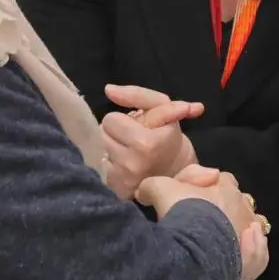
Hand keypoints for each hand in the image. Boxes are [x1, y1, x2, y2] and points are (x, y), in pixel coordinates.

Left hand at [99, 84, 205, 199]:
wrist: (180, 172)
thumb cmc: (170, 136)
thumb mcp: (163, 108)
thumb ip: (138, 95)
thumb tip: (109, 89)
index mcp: (145, 144)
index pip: (111, 119)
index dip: (125, 120)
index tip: (139, 127)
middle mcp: (131, 165)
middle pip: (102, 133)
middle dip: (117, 132)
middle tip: (133, 138)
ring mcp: (123, 181)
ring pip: (99, 148)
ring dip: (112, 146)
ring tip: (128, 150)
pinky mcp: (116, 190)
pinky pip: (100, 166)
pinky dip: (110, 163)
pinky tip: (124, 164)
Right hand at [136, 170, 268, 279]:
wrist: (198, 246)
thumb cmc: (182, 213)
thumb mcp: (159, 189)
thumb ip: (151, 186)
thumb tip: (143, 192)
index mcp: (224, 184)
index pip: (221, 179)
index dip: (206, 186)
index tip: (188, 199)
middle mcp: (243, 204)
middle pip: (237, 202)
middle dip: (224, 208)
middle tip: (201, 222)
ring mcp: (251, 231)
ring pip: (251, 227)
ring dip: (239, 231)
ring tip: (221, 240)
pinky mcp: (253, 259)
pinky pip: (257, 256)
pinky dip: (250, 254)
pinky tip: (237, 255)